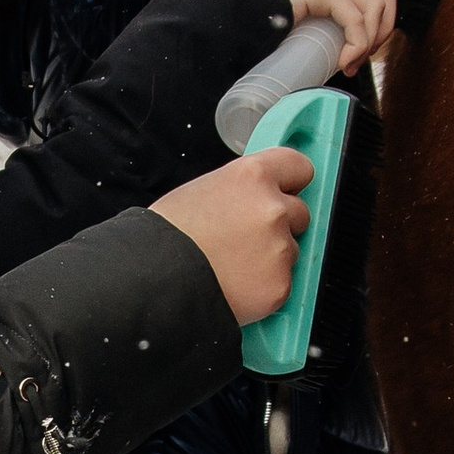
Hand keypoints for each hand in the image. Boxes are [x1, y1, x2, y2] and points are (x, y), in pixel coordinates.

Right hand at [153, 146, 310, 323]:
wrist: (153, 283)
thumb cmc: (166, 238)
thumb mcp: (202, 191)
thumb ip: (240, 189)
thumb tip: (258, 195)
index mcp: (252, 176)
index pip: (299, 167)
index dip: (290, 182)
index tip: (286, 191)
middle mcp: (272, 208)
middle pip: (300, 212)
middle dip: (281, 225)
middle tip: (246, 237)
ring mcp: (279, 248)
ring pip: (292, 250)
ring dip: (271, 257)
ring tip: (232, 264)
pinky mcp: (280, 285)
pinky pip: (283, 283)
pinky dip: (264, 287)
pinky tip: (236, 285)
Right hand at [265, 0, 402, 71]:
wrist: (233, 22)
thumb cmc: (264, 23)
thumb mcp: (306, 5)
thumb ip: (328, 3)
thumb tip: (365, 26)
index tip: (381, 20)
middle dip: (385, 23)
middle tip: (368, 52)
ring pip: (374, 4)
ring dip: (371, 40)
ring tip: (353, 60)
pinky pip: (355, 18)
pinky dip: (357, 45)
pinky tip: (344, 61)